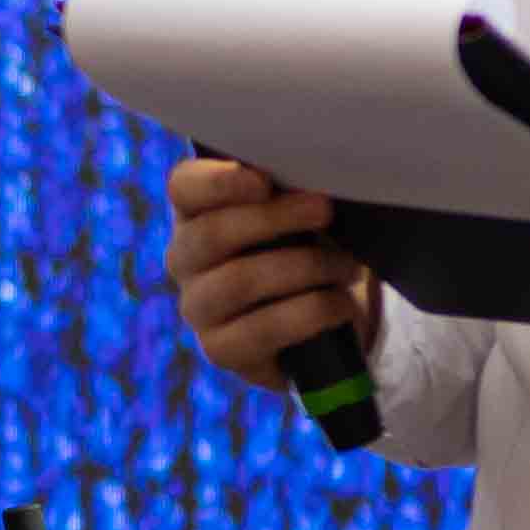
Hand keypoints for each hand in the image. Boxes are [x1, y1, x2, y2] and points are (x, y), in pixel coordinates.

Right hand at [165, 157, 375, 395]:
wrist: (324, 321)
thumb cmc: (309, 250)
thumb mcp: (300, 214)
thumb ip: (293, 193)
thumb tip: (315, 181)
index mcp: (196, 213)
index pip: (184, 187)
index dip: (218, 182)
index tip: (263, 180)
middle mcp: (185, 259)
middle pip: (210, 234)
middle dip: (274, 219)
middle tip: (324, 211)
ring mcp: (197, 307)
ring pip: (238, 281)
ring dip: (303, 268)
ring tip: (345, 266)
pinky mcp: (220, 350)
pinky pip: (262, 329)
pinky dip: (311, 312)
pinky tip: (339, 305)